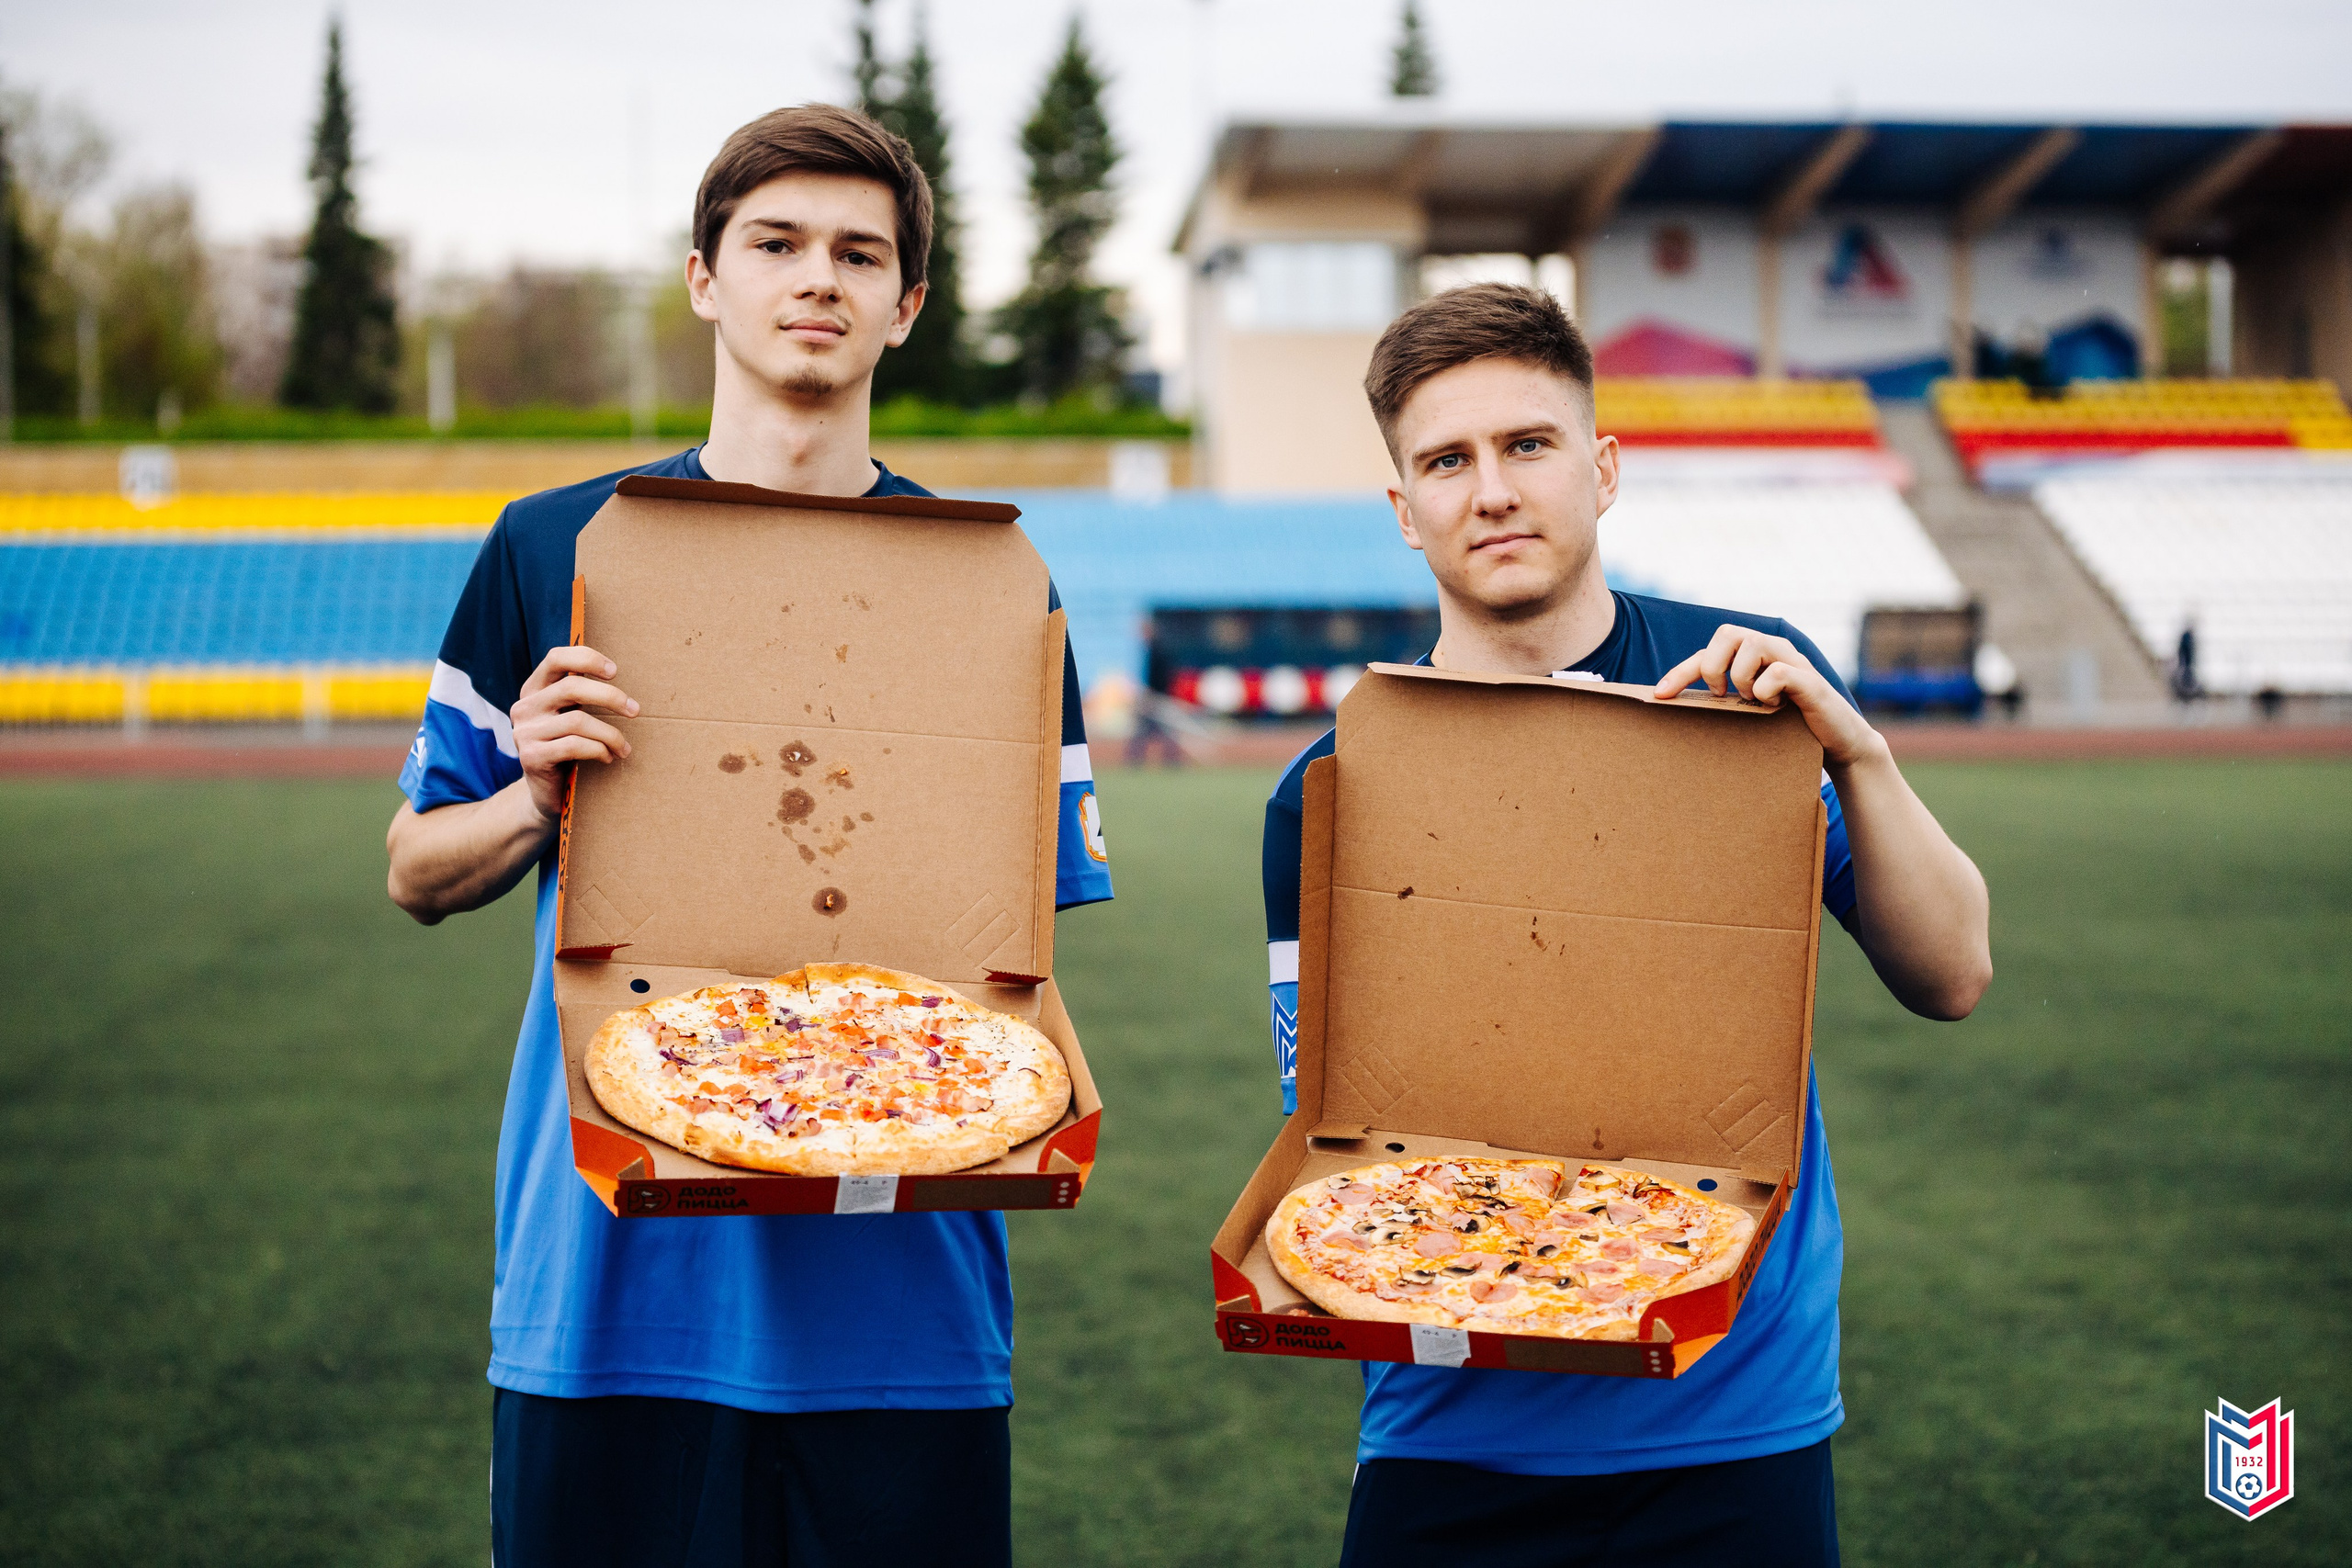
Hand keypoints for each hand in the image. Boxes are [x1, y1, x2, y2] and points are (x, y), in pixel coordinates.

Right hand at [512, 645, 636, 822]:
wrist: (547, 794)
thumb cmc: (568, 749)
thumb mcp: (569, 716)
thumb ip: (580, 696)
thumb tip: (617, 672)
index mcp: (534, 690)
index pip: (556, 658)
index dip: (586, 658)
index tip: (615, 671)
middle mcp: (525, 707)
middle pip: (572, 687)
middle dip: (610, 697)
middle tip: (634, 711)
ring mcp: (524, 732)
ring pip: (578, 721)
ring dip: (610, 734)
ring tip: (624, 747)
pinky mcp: (532, 757)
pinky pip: (575, 746)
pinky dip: (599, 750)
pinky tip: (608, 758)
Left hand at [1654, 625, 1882, 769]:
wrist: (1837, 742)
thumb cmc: (1788, 727)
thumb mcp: (1750, 711)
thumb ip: (1725, 701)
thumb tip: (1677, 708)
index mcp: (1753, 656)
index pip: (1708, 651)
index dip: (1681, 671)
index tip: (1659, 695)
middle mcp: (1772, 650)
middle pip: (1727, 632)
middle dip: (1713, 666)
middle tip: (1720, 696)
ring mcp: (1793, 662)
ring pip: (1752, 644)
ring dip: (1741, 677)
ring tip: (1751, 701)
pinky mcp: (1810, 680)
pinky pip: (1778, 672)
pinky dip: (1766, 689)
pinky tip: (1773, 706)